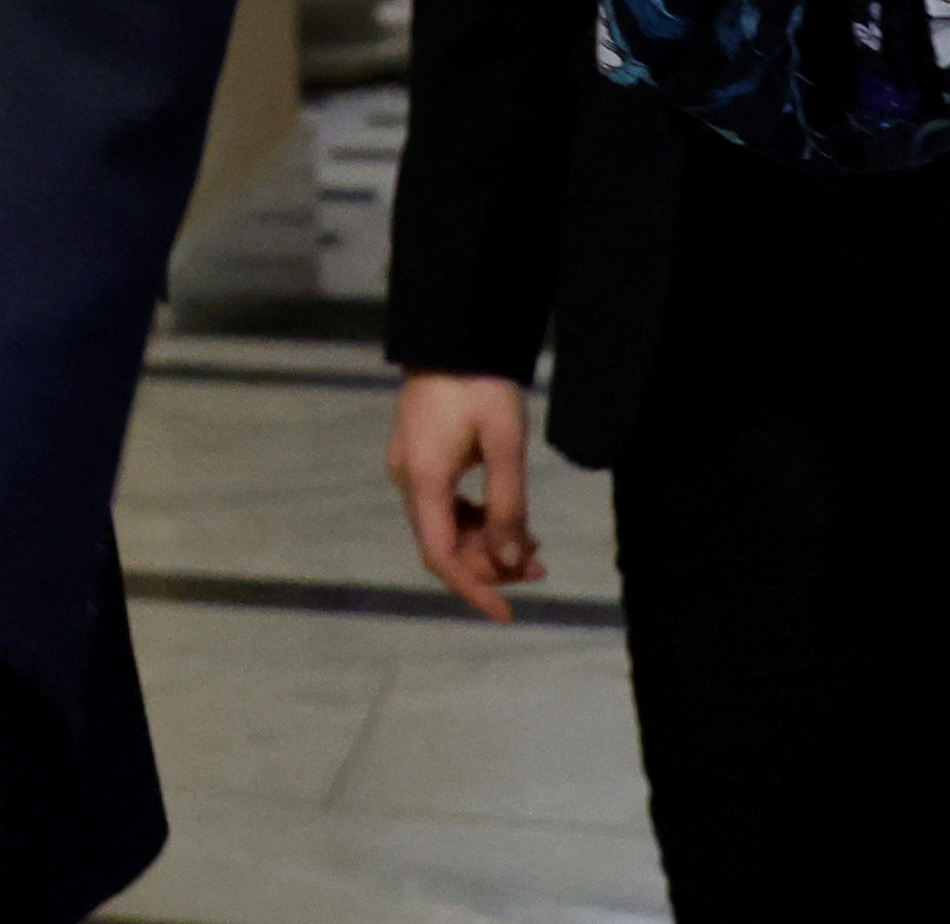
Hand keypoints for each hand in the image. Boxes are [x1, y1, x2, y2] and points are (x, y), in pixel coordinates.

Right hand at [387, 372, 538, 622]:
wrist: (453, 334)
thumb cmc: (481, 385)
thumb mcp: (505, 445)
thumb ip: (508, 505)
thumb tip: (514, 559)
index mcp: (424, 479)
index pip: (441, 556)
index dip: (474, 589)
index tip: (507, 614)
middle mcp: (408, 479)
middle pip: (445, 545)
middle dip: (491, 565)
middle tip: (541, 566)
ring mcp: (409, 467)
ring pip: (444, 526)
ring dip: (485, 543)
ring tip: (534, 546)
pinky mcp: (418, 455)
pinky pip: (444, 505)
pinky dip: (474, 521)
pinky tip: (505, 518)